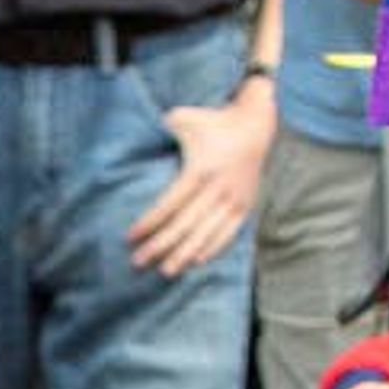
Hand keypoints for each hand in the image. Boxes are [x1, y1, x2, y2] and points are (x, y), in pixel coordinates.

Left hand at [125, 70, 273, 275]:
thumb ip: (161, 128)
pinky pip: (229, 231)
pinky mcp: (246, 202)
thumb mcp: (185, 118)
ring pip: (207, 232)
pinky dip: (214, 247)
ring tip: (165, 271)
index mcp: (202, 169)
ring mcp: (235, 197)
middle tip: (137, 262)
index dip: (149, 223)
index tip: (129, 238)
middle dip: (160, 245)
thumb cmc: (214, 121)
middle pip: (185, 224)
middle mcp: (219, 187)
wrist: (258, 123)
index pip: (170, 204)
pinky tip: (197, 260)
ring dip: (184, 253)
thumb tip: (134, 133)